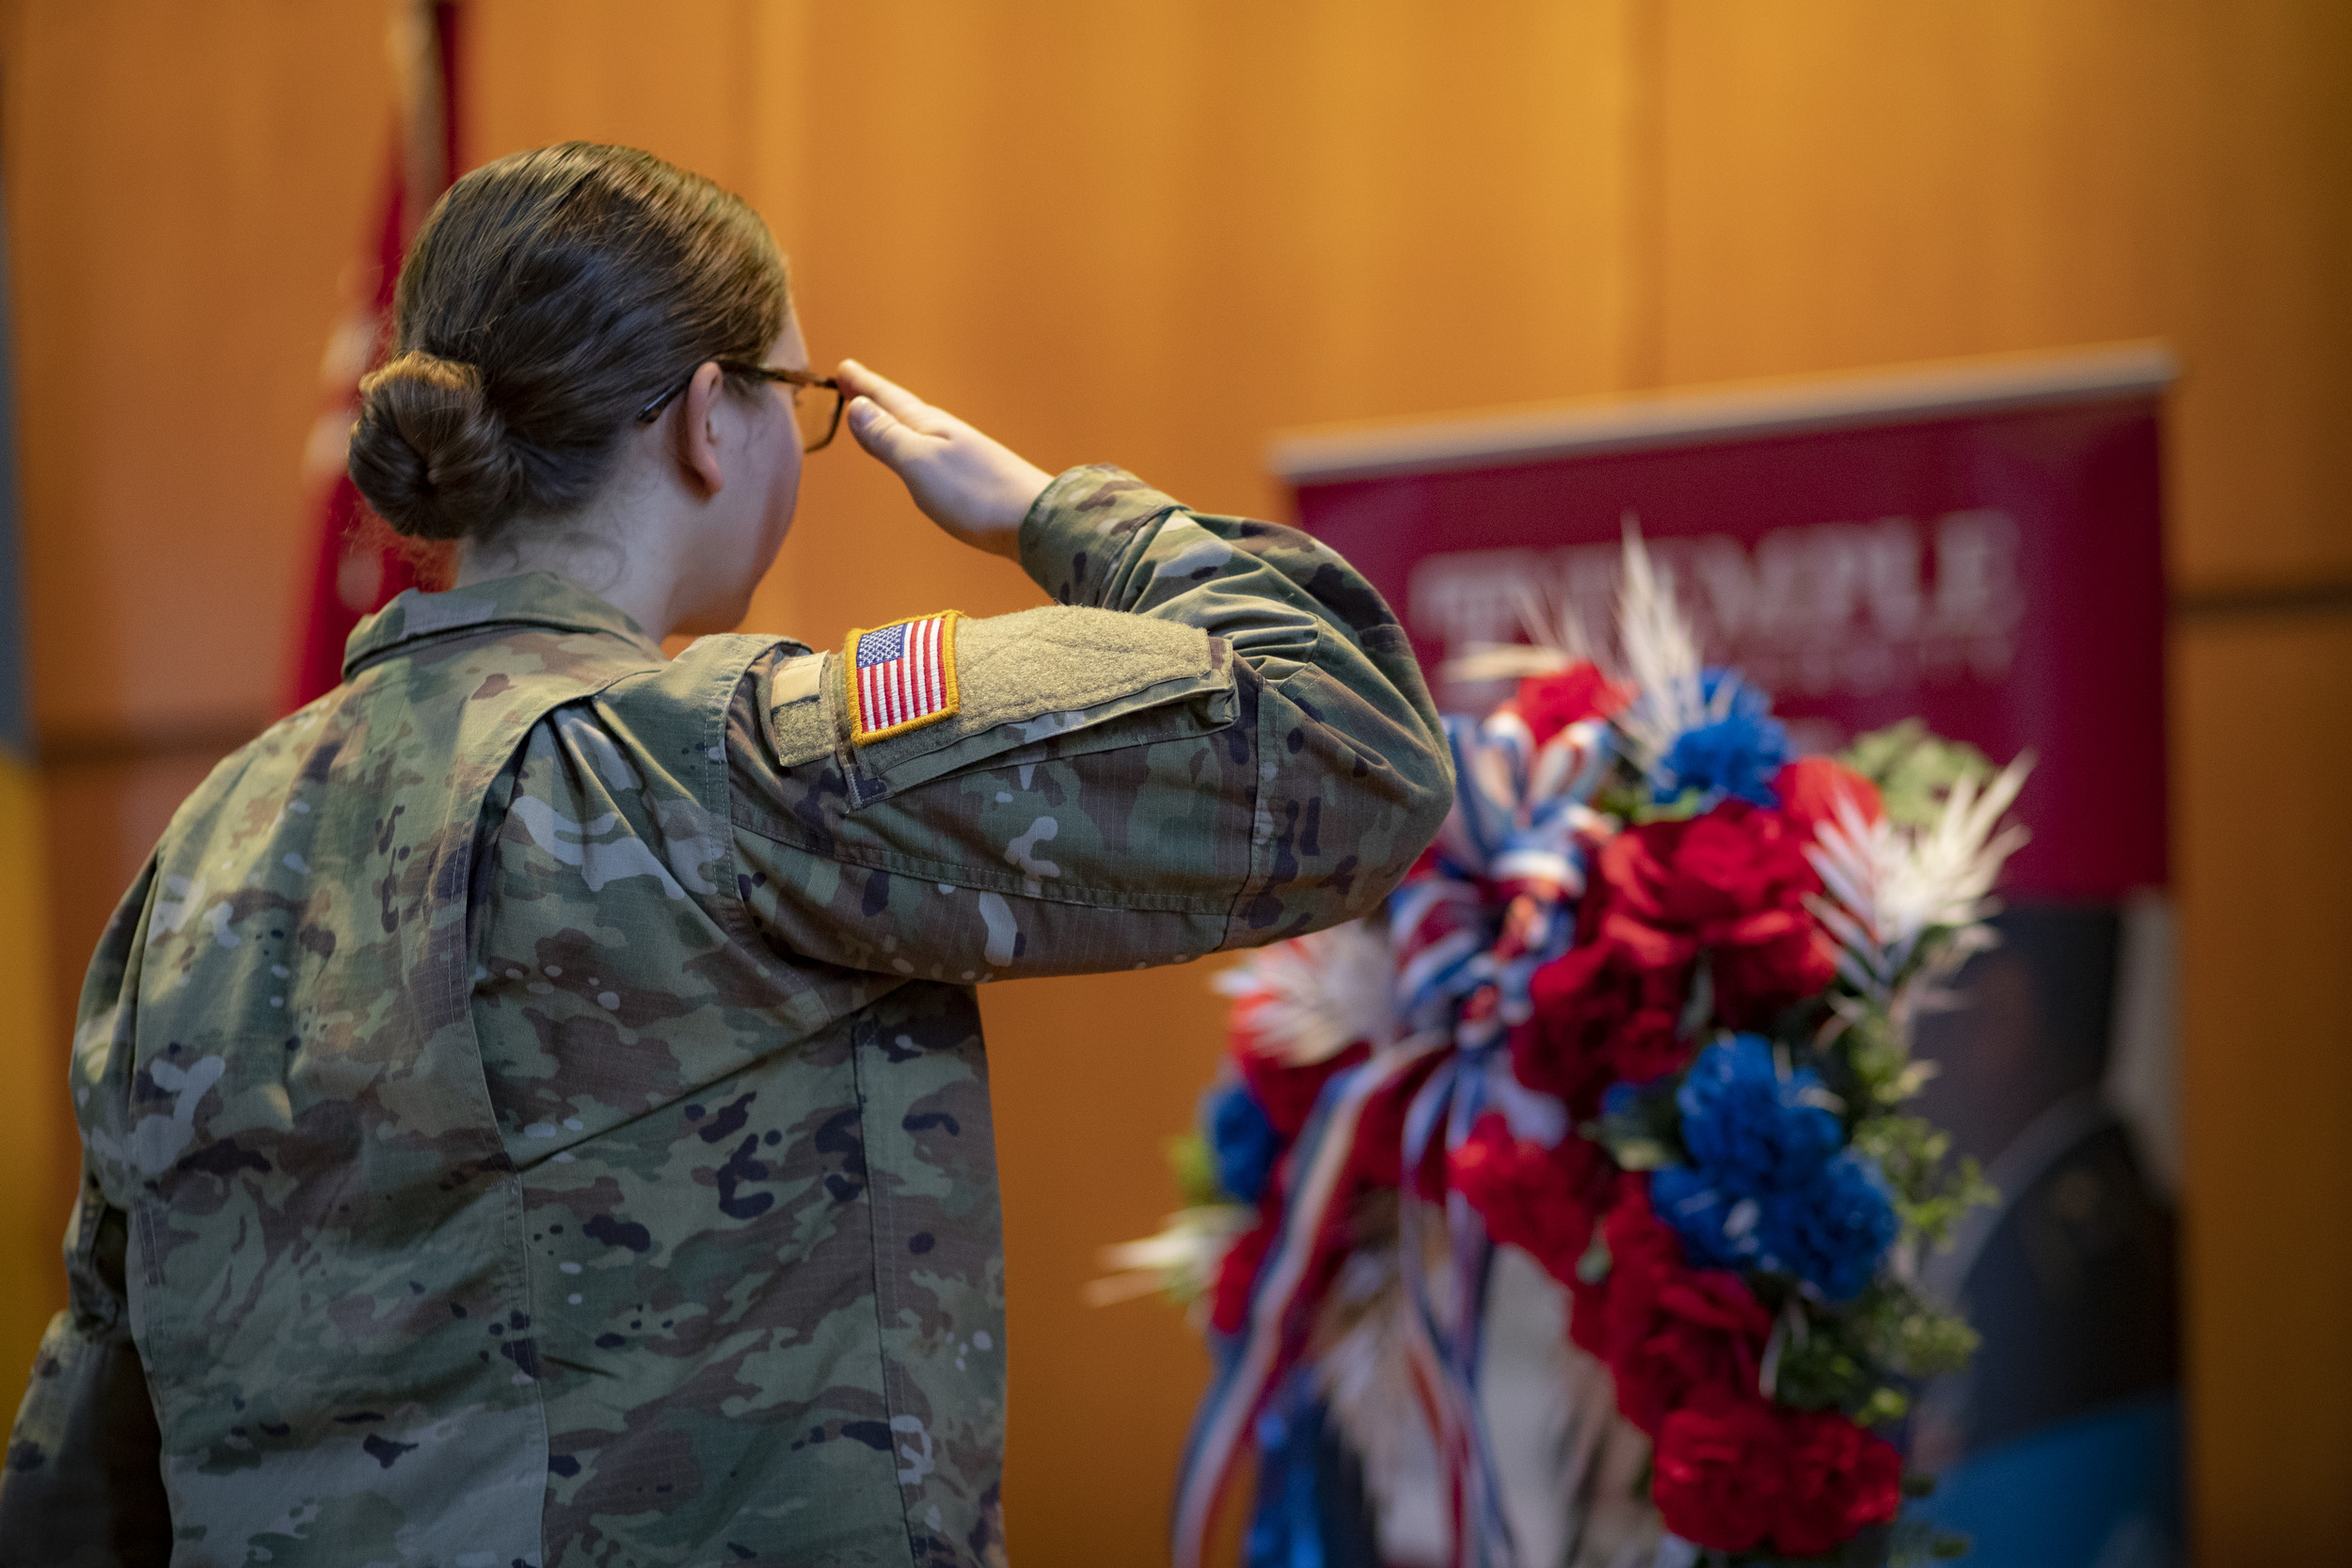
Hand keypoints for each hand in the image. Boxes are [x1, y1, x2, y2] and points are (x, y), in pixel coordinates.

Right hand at [836, 360, 1053, 559]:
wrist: (1037, 523)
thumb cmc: (976, 495)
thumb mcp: (919, 463)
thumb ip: (887, 437)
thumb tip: (858, 407)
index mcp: (930, 427)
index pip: (889, 400)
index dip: (865, 385)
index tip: (845, 367)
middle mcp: (947, 435)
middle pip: (903, 410)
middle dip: (876, 397)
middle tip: (854, 381)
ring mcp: (964, 455)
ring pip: (918, 429)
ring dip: (895, 419)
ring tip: (880, 413)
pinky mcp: (975, 479)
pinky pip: (933, 452)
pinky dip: (915, 444)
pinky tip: (922, 454)